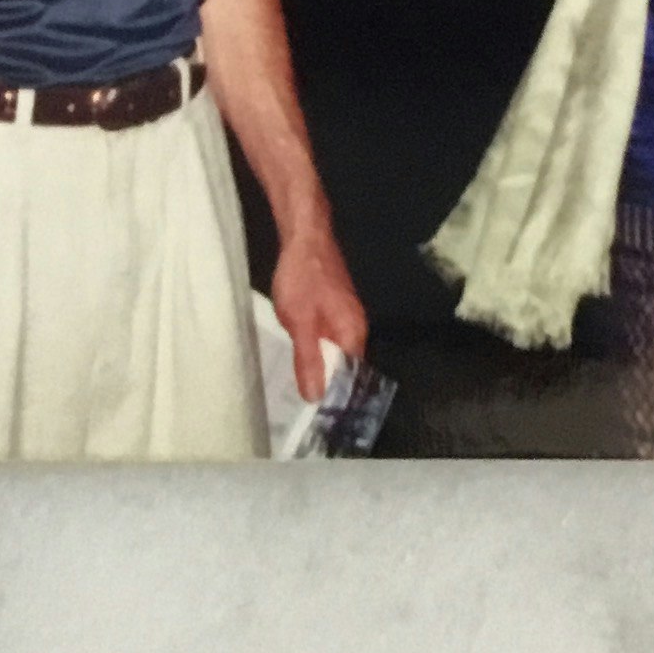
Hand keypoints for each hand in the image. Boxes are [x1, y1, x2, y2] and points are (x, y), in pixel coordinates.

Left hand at [267, 223, 368, 403]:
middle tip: (301, 408)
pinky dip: (314, 349)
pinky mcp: (333, 307)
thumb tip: (316, 397)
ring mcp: (345, 315)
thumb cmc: (303, 277)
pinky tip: (298, 355)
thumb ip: (308, 360)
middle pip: (344, 366)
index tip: (316, 417)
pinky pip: (327, 337)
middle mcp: (356, 326)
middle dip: (326, 384)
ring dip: (319, 367)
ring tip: (297, 390)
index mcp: (353, 333)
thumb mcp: (299, 322)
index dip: (334, 397)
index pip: (351, 378)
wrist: (304, 235)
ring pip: (334, 351)